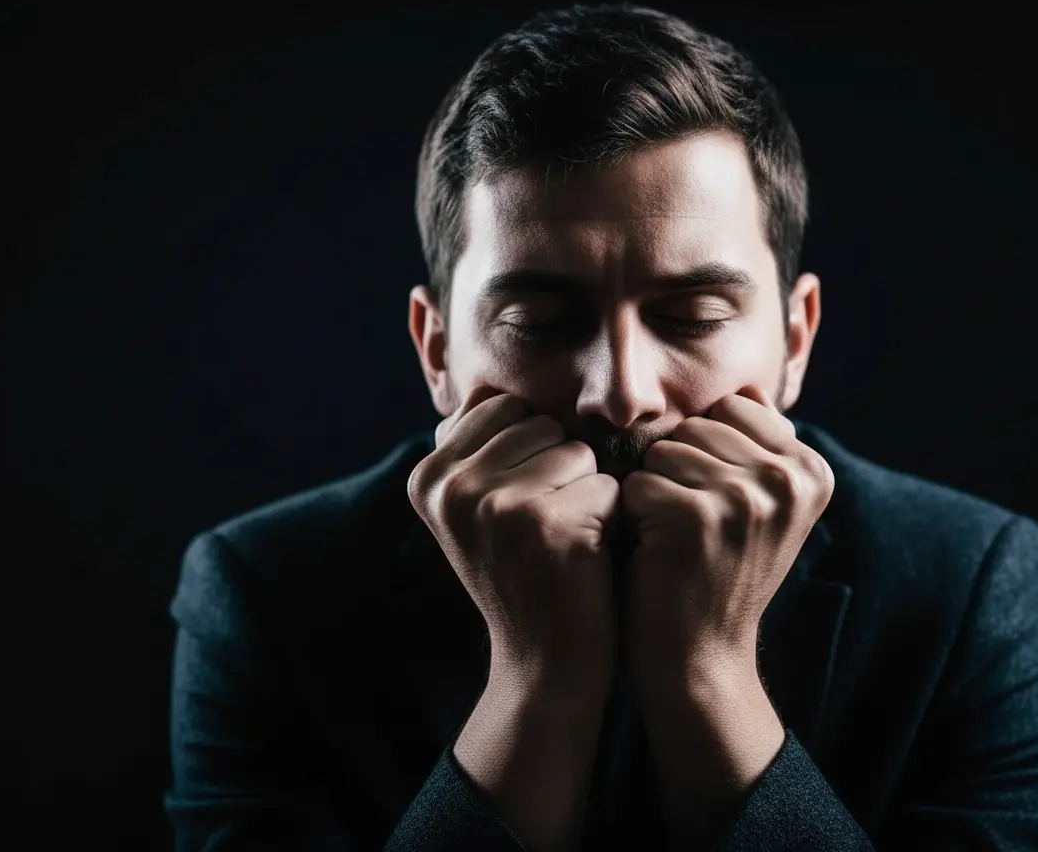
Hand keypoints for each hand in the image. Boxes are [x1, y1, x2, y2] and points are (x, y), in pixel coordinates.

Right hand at [407, 383, 622, 689]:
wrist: (546, 663)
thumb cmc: (528, 571)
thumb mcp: (480, 507)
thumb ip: (480, 442)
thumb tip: (493, 373)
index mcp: (427, 476)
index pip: (503, 406)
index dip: (532, 452)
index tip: (520, 508)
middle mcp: (448, 486)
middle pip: (541, 423)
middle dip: (561, 470)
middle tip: (545, 530)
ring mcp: (491, 504)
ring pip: (577, 450)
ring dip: (587, 492)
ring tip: (564, 541)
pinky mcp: (542, 523)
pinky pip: (607, 484)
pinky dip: (611, 519)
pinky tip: (585, 560)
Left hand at [620, 384, 834, 683]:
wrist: (702, 658)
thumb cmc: (718, 571)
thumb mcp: (762, 506)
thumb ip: (760, 446)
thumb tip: (747, 387)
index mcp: (813, 469)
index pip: (733, 407)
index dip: (706, 451)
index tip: (719, 506)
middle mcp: (790, 479)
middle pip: (696, 425)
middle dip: (678, 470)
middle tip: (694, 529)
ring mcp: (747, 498)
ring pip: (663, 450)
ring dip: (654, 492)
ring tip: (677, 539)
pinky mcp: (698, 517)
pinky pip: (637, 482)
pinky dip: (633, 517)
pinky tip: (658, 553)